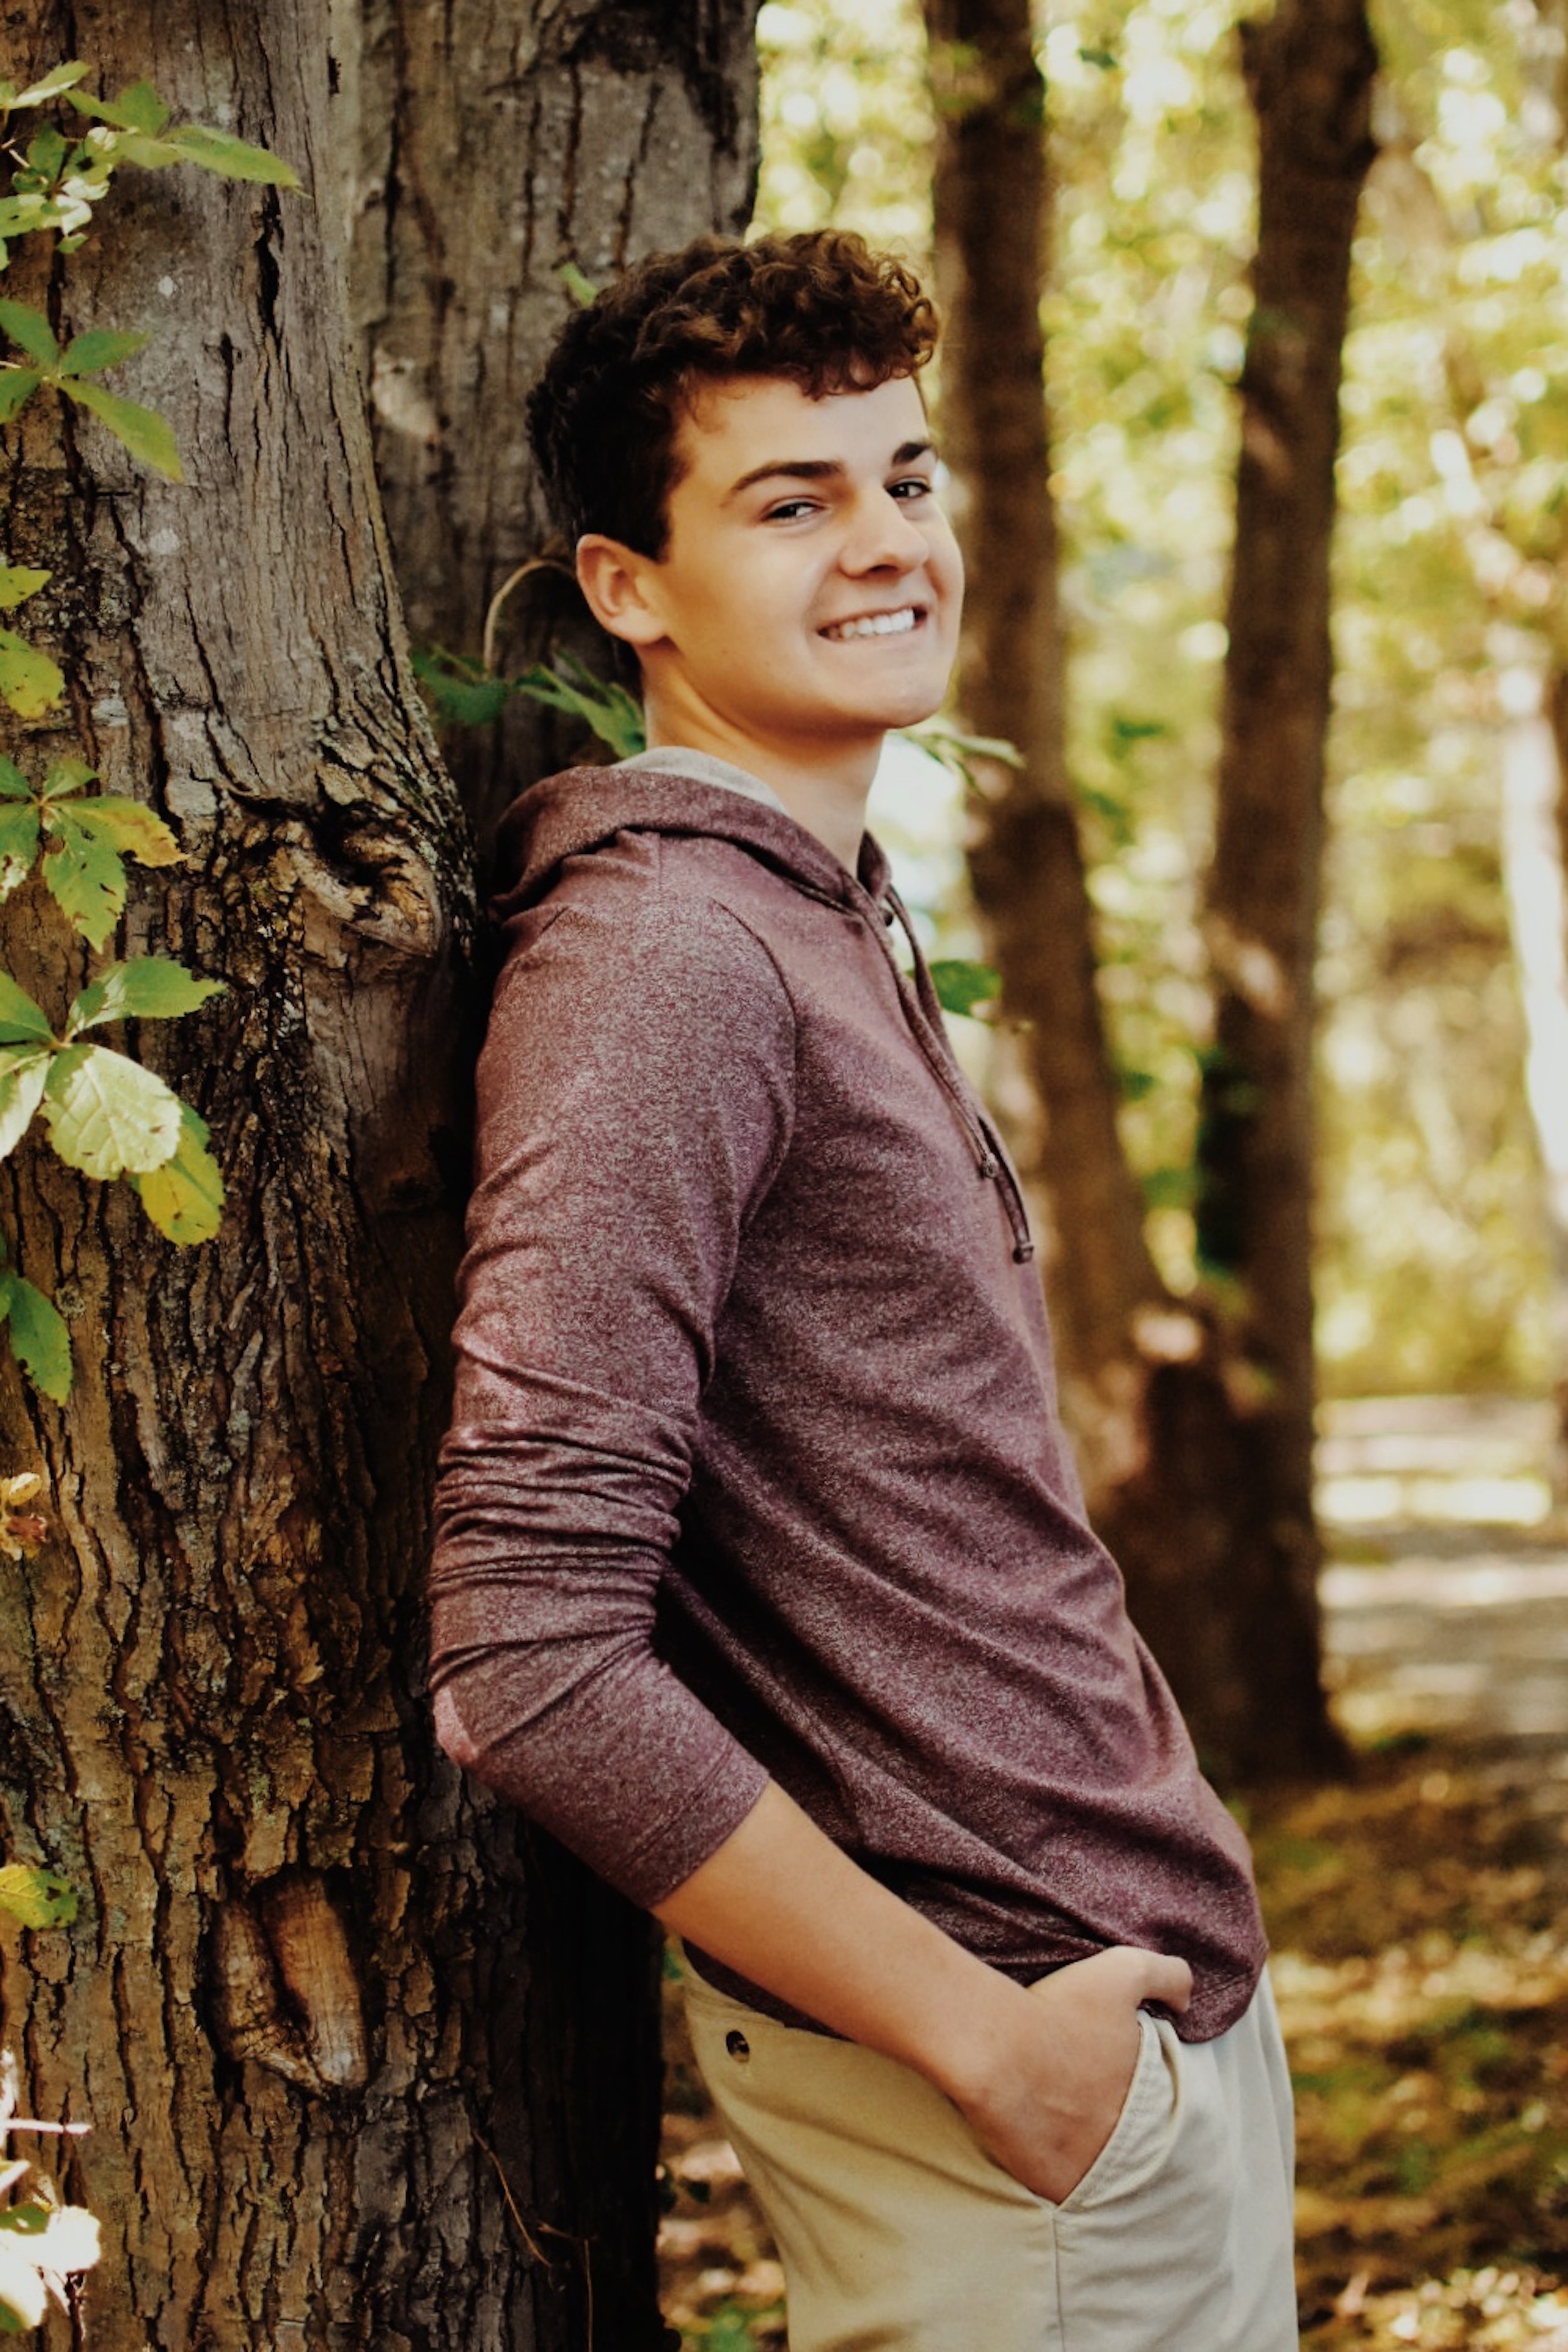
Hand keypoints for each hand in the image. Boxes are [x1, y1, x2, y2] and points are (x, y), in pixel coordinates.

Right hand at [946, 1945, 1191, 2202]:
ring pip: (1105, 2166)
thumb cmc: (1058, 2010)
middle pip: (1136, 2135)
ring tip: (1068, 2127)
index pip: (1166, 2100)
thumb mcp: (1123, 1972)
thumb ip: (1167, 1976)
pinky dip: (1062, 2176)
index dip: (1142, 2085)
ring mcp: (1094, 2168)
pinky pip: (1067, 2191)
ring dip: (1093, 2150)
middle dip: (1119, 2122)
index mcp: (1149, 2091)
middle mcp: (1130, 2137)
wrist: (998, 2050)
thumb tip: (1186, 2001)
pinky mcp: (1057, 2188)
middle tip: (1089, 2100)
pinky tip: (1046, 2152)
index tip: (1118, 2073)